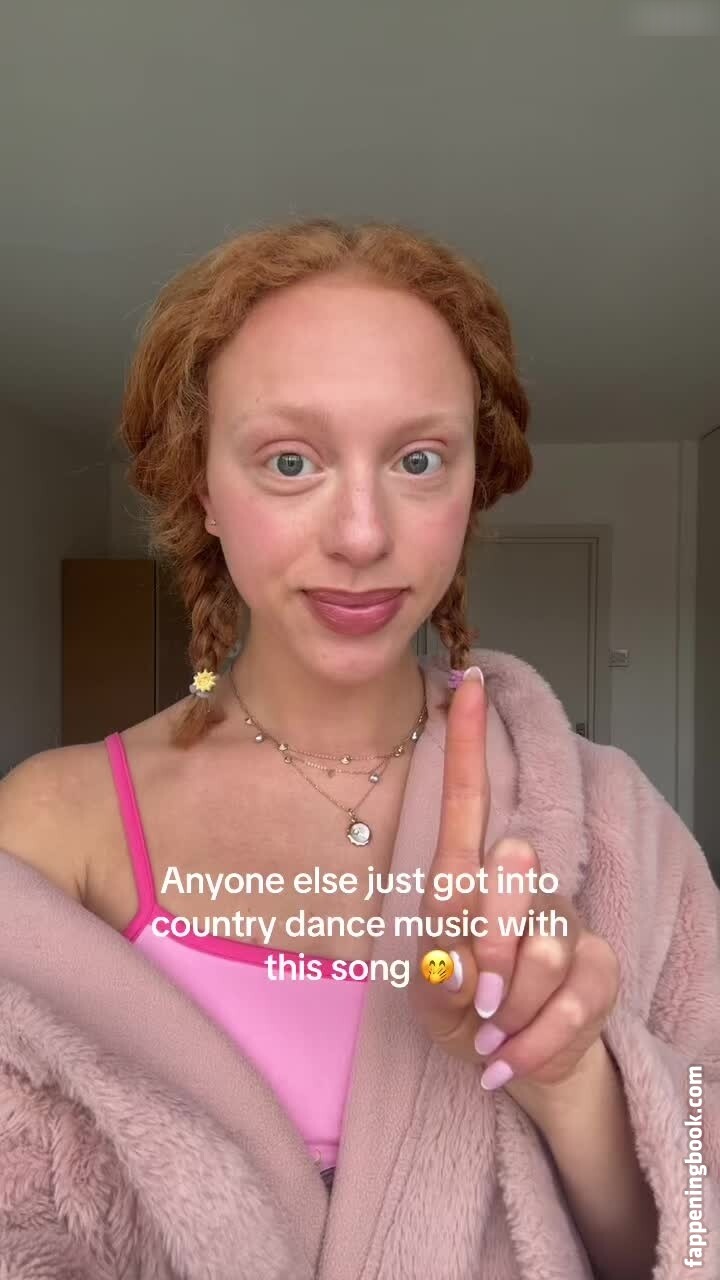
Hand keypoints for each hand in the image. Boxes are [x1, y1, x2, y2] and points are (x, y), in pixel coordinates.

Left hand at [407, 667, 619, 1113]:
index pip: (465, 800)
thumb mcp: (432, 1006)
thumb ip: (437, 983)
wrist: (523, 1061)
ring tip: (495, 1025)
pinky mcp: (599, 965)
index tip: (464, 682)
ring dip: (505, 1010)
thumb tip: (452, 962)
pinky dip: (529, 1045)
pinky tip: (509, 1058)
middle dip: (483, 952)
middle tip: (476, 1000)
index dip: (465, 743)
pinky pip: (567, 1003)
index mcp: (465, 882)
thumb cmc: (468, 1014)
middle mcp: (520, 886)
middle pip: (504, 877)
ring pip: (536, 950)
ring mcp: (564, 922)